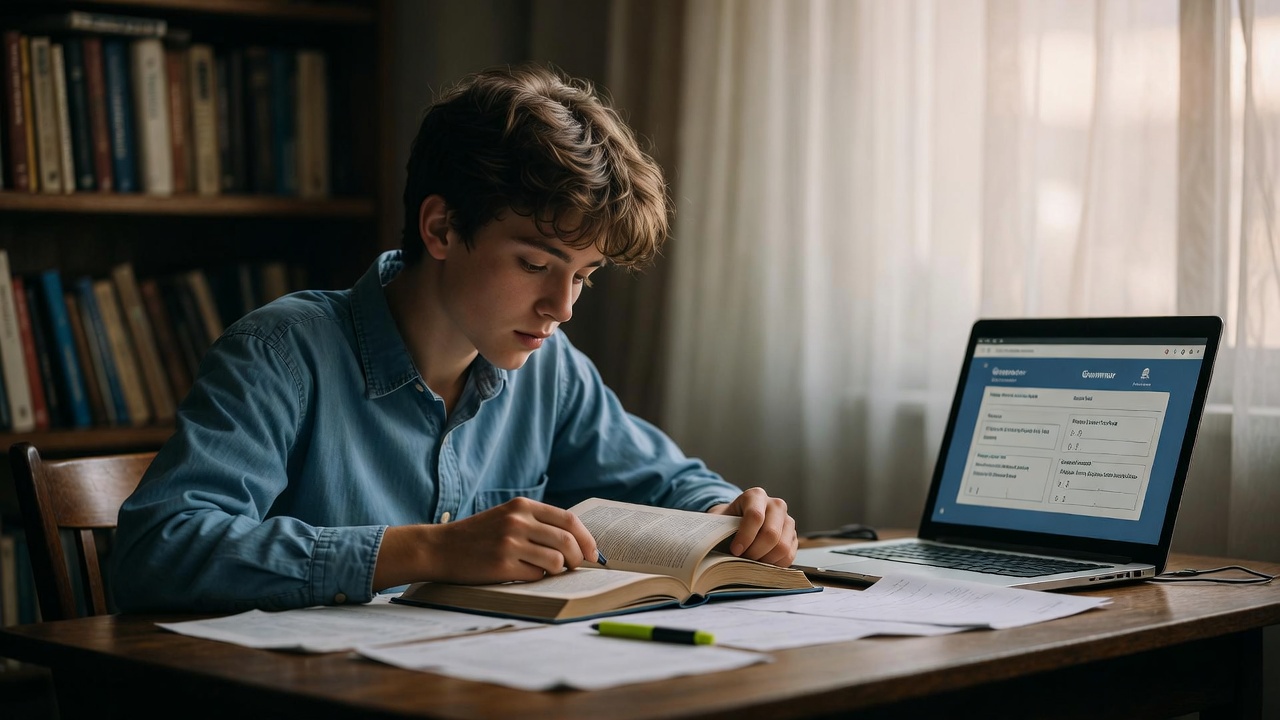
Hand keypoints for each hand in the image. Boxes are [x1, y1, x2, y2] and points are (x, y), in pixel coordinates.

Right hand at [374, 497, 598, 588]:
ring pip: (556, 561)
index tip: (591, 553)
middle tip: (575, 567)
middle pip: (567, 541)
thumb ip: (537, 524)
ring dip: (558, 571)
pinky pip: (536, 576)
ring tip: (548, 572)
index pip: (569, 520)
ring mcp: (510, 543)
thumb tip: (577, 544)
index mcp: (522, 506)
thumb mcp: (507, 517)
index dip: (586, 538)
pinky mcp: (501, 565)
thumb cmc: (478, 536)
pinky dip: (538, 578)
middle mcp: (518, 521)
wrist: (440, 548)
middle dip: (578, 558)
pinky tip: (526, 575)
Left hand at [707, 487, 797, 566]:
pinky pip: (789, 556)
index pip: (755, 516)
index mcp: (756, 495)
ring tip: (750, 562)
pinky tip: (761, 563)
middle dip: (755, 552)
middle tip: (742, 560)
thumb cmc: (727, 521)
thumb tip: (707, 548)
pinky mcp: (793, 536)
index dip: (745, 537)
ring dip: (765, 560)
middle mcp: (775, 505)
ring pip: (782, 547)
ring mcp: (787, 520)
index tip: (734, 551)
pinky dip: (775, 564)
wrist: (738, 521)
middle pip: (771, 534)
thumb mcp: (719, 520)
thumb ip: (715, 529)